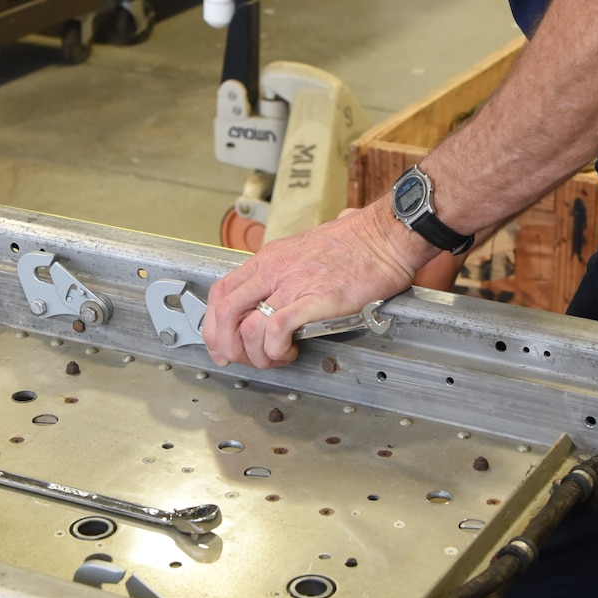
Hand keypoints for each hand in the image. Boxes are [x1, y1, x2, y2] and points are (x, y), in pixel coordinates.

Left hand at [203, 196, 434, 368]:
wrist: (384, 236)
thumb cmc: (355, 243)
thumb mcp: (305, 250)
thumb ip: (288, 269)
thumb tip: (284, 287)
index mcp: (269, 259)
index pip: (220, 292)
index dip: (213, 325)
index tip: (221, 344)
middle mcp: (274, 271)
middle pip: (224, 312)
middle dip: (226, 345)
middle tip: (242, 360)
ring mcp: (292, 285)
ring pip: (247, 327)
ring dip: (255, 354)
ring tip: (276, 357)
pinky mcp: (314, 300)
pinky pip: (276, 330)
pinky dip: (275, 349)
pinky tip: (289, 352)